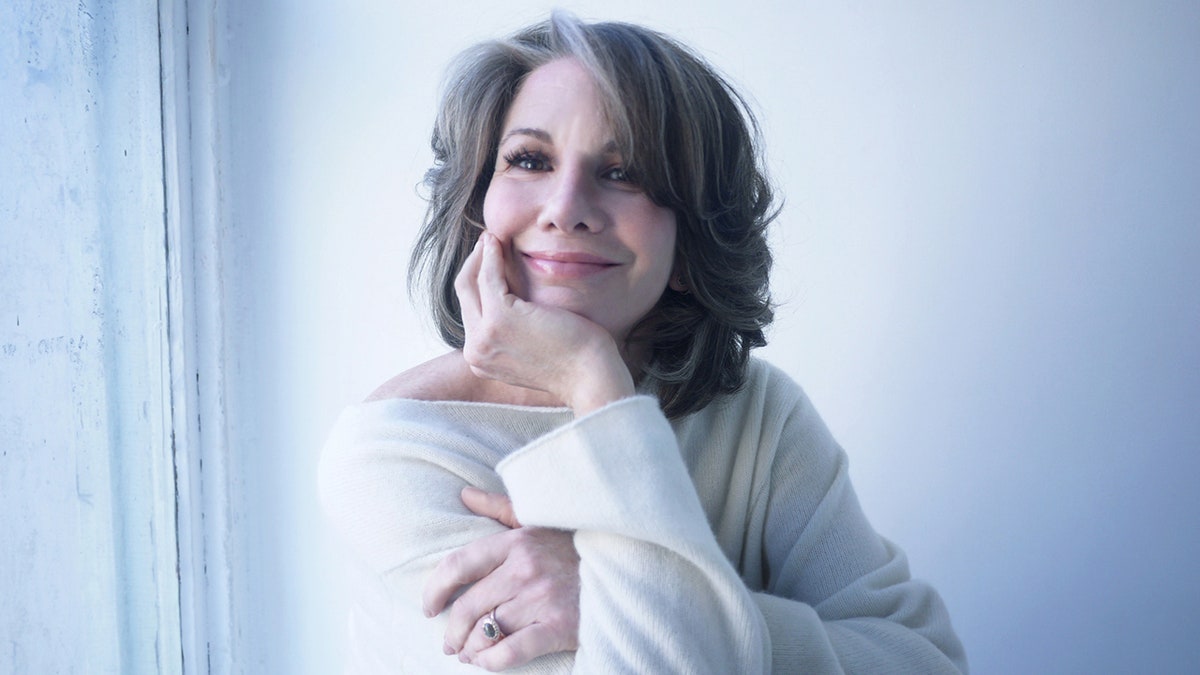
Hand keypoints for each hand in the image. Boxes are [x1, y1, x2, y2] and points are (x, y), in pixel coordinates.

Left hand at [423, 487, 580, 670]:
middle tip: (449, 642)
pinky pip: (510, 652)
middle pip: (467, 605)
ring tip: (468, 653)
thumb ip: (499, 507)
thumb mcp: (538, 519)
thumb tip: (464, 494)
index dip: (434, 590)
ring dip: (469, 648)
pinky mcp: (558, 628)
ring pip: (485, 631)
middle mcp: (524, 569)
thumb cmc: (575, 545)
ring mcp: (541, 599)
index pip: (458, 565)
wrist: (625, 568)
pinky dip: (491, 662)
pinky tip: (486, 662)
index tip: (429, 608)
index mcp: (516, 541)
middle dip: (451, 631)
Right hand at [455, 232, 634, 414]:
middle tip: (488, 242)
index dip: (478, 282)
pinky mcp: (500, 318)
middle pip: (465, 295)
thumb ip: (514, 336)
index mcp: (481, 360)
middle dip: (474, 264)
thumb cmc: (574, 361)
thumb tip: (515, 306)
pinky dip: (491, 256)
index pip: (471, 312)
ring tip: (493, 238)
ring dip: (481, 255)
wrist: (590, 376)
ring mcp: (485, 336)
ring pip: (470, 283)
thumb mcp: (532, 350)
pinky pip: (488, 277)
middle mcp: (475, 351)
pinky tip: (498, 241)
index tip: (489, 261)